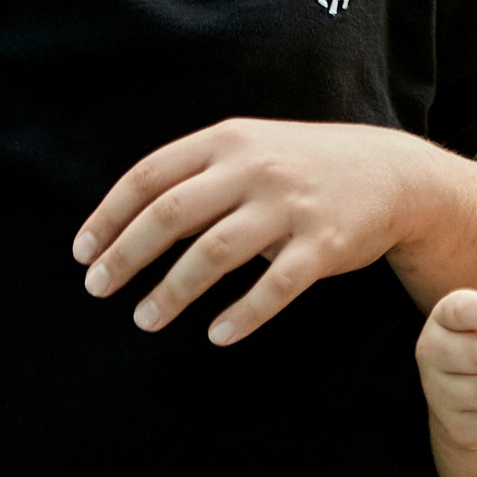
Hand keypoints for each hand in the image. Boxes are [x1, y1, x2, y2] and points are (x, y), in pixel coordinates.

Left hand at [73, 119, 441, 344]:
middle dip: (126, 255)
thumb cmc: (305, 167)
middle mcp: (256, 168)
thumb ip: (196, 179)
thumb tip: (127, 225)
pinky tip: (217, 335)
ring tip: (145, 320)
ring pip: (214, 253)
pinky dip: (242, 314)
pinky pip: (275, 286)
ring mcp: (291, 206)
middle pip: (171, 213)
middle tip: (97, 289)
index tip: (83, 253)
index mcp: (228, 140)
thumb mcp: (250, 151)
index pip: (149, 175)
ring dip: (173, 291)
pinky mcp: (325, 244)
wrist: (394, 175)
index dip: (109, 216)